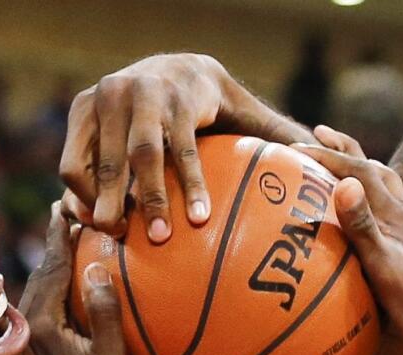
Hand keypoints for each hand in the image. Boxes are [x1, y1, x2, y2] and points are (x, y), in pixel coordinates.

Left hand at [20, 207, 155, 354]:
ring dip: (57, 265)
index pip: (50, 272)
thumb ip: (104, 315)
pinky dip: (63, 287)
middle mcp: (35, 337)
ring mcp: (42, 349)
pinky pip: (54, 309)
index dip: (59, 238)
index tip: (65, 208)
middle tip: (64, 211)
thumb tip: (92, 270)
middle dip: (54, 244)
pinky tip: (77, 281)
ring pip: (45, 293)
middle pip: (42, 277)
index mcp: (44, 331)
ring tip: (68, 239)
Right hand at [60, 53, 312, 242]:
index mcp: (180, 92)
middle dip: (147, 200)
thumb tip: (328, 168)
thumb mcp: (245, 113)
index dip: (191, 183)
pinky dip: (82, 194)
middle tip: (156, 240)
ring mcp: (102, 99)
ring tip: (116, 239)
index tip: (200, 223)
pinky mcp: (78, 113)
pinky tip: (94, 224)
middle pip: (140, 154)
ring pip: (101, 161)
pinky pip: (74, 163)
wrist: (167, 66)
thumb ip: (276, 137)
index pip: (184, 143)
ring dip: (107, 204)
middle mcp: (135, 90)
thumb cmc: (214, 103)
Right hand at [290, 142, 402, 354]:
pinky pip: (391, 210)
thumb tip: (344, 184)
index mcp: (395, 215)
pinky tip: (371, 214)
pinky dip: (374, 199)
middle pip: (373, 170)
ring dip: (362, 170)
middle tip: (319, 132)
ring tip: (346, 166)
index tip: (294, 149)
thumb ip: (363, 226)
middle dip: (344, 150)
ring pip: (386, 188)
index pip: (357, 173)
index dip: (326, 157)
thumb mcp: (384, 266)